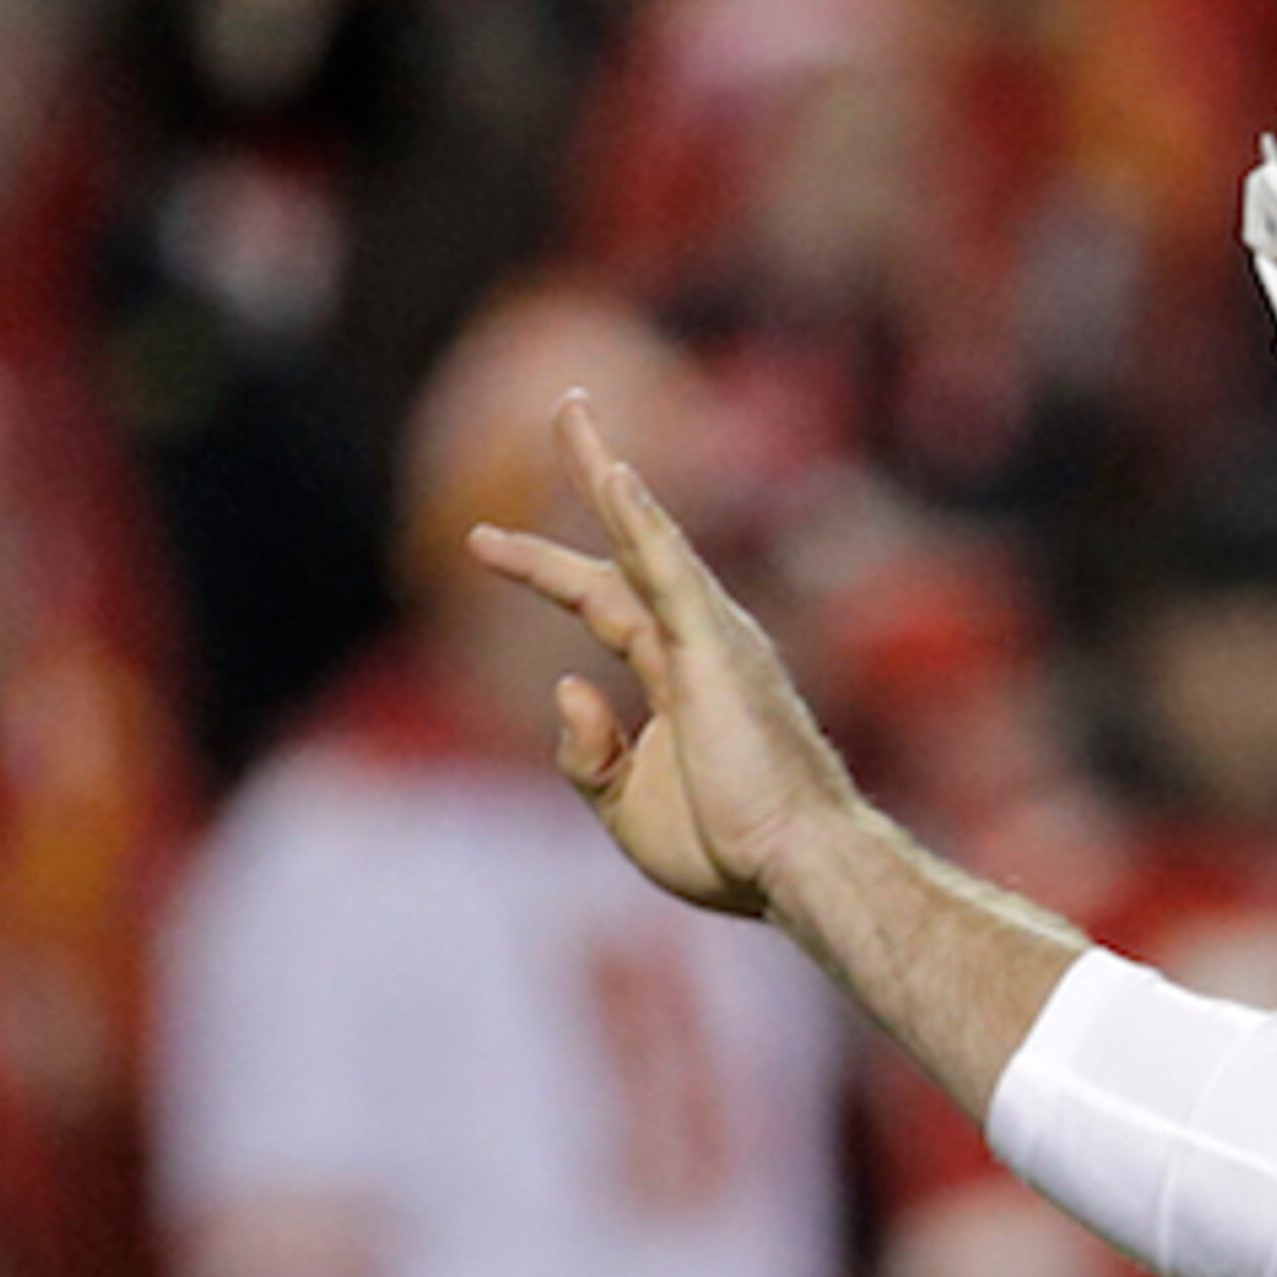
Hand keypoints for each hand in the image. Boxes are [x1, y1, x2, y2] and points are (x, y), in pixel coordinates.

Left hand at [467, 396, 856, 916]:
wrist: (794, 869)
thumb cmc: (731, 851)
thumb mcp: (625, 806)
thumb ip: (585, 750)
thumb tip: (566, 684)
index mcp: (683, 678)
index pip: (604, 603)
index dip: (545, 568)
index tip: (482, 539)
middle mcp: (701, 642)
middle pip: (626, 548)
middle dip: (588, 478)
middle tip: (563, 408)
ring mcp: (712, 641)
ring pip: (648, 539)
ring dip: (606, 472)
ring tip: (573, 411)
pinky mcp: (716, 652)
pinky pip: (671, 576)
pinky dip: (640, 524)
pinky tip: (612, 477)